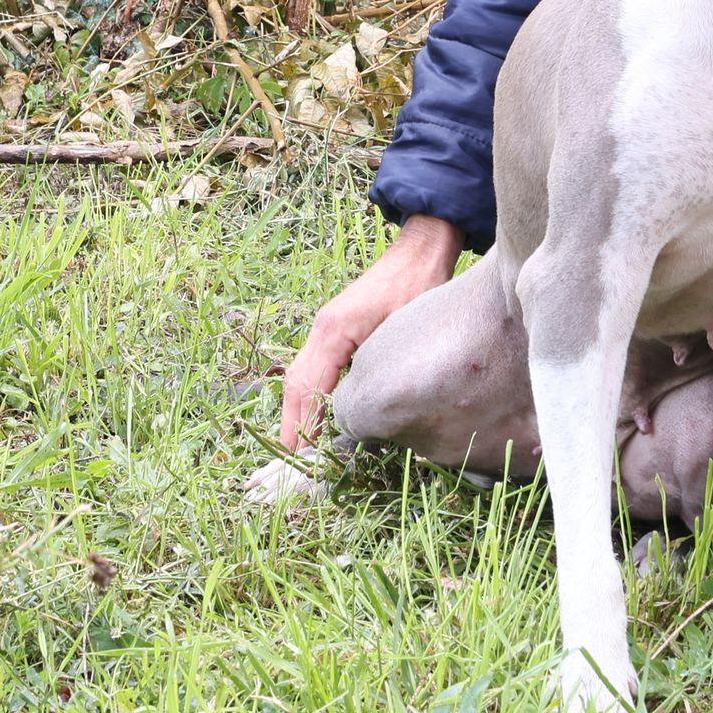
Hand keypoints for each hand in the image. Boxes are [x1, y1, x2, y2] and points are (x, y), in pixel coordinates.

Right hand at [276, 214, 462, 445]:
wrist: (421, 251)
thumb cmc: (419, 286)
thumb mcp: (404, 331)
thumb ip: (382, 370)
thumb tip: (367, 414)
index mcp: (334, 331)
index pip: (308, 387)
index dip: (303, 425)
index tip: (302, 457)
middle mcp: (321, 330)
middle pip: (294, 383)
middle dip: (290, 423)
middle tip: (292, 460)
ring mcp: (325, 328)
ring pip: (300, 376)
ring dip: (297, 410)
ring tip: (300, 447)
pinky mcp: (335, 329)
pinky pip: (313, 367)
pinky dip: (309, 394)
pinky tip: (319, 415)